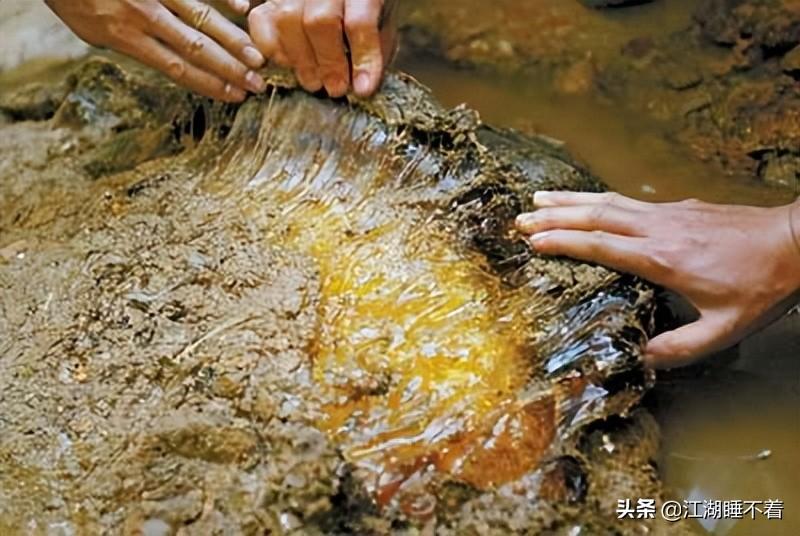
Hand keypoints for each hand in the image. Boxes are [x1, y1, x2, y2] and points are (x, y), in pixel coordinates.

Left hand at [46, 0, 266, 101]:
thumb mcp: (90, 31)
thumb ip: (126, 43)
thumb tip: (155, 56)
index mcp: (127, 37)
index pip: (177, 68)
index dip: (209, 85)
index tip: (234, 97)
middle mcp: (145, 16)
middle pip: (197, 48)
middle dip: (230, 69)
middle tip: (258, 85)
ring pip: (202, 19)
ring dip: (233, 40)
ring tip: (257, 58)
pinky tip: (243, 6)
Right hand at [248, 0, 397, 96]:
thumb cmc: (364, 9)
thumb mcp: (382, 23)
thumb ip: (374, 50)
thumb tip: (361, 87)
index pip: (359, 20)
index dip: (362, 58)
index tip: (363, 89)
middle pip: (319, 21)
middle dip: (328, 63)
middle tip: (335, 89)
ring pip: (287, 20)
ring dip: (302, 60)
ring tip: (314, 83)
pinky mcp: (269, 0)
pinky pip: (261, 22)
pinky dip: (273, 49)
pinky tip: (290, 64)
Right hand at [516, 192, 799, 367]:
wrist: (797, 242)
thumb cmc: (761, 286)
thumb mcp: (723, 330)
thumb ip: (678, 348)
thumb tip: (639, 359)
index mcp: (661, 259)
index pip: (600, 245)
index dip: (563, 242)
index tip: (533, 241)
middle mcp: (658, 229)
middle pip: (595, 216)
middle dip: (554, 216)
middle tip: (521, 217)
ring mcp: (668, 213)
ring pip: (609, 202)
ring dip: (571, 200)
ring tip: (539, 199)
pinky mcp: (680, 206)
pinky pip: (628, 200)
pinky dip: (599, 199)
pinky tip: (589, 201)